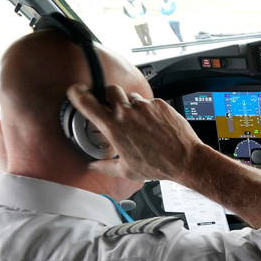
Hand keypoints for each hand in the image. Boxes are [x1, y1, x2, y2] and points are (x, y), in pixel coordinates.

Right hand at [67, 84, 206, 181]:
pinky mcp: (160, 104)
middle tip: (115, 108)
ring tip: (140, 122)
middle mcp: (127, 112)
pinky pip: (150, 102)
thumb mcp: (126, 170)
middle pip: (109, 90)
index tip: (76, 91)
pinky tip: (154, 125)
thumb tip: (94, 166)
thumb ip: (105, 167)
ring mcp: (144, 106)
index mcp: (113, 127)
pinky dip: (150, 110)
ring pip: (131, 96)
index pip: (86, 101)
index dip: (77, 93)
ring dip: (132, 105)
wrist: (185, 159)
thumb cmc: (158, 165)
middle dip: (109, 97)